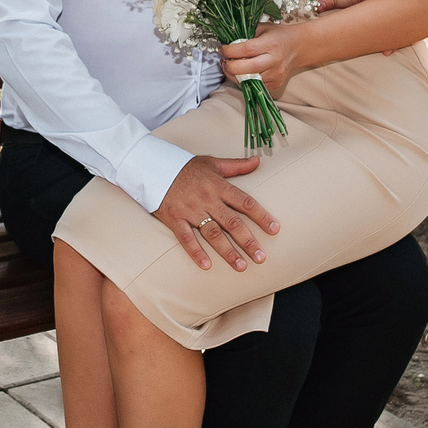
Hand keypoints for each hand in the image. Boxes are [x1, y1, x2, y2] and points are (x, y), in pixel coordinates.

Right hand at [152, 154, 280, 271]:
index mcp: (218, 186)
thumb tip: (257, 161)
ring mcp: (191, 211)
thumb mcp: (212, 163)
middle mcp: (207, 200)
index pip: (244, 203)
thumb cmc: (185, 166)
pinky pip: (186, 238)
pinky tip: (206, 265)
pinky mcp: (175, 219)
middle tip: (261, 257)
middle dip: (248, 241)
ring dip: (227, 251)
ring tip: (241, 266)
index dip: (261, 216)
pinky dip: (196, 252)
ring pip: (213, 234)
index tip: (275, 229)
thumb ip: (236, 165)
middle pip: (232, 222)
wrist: (153, 167)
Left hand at [220, 23, 303, 97]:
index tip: (222, 49)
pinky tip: (241, 73)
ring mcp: (275, 75)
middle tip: (223, 61)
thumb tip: (227, 42)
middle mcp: (274, 61)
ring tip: (230, 66)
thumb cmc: (278, 36)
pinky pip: (254, 86)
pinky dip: (244, 80)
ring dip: (234, 75)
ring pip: (248, 80)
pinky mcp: (275, 84)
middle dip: (230, 67)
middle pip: (247, 68)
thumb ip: (245, 34)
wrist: (297, 47)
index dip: (230, 51)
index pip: (246, 50)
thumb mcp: (262, 28)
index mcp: (271, 44)